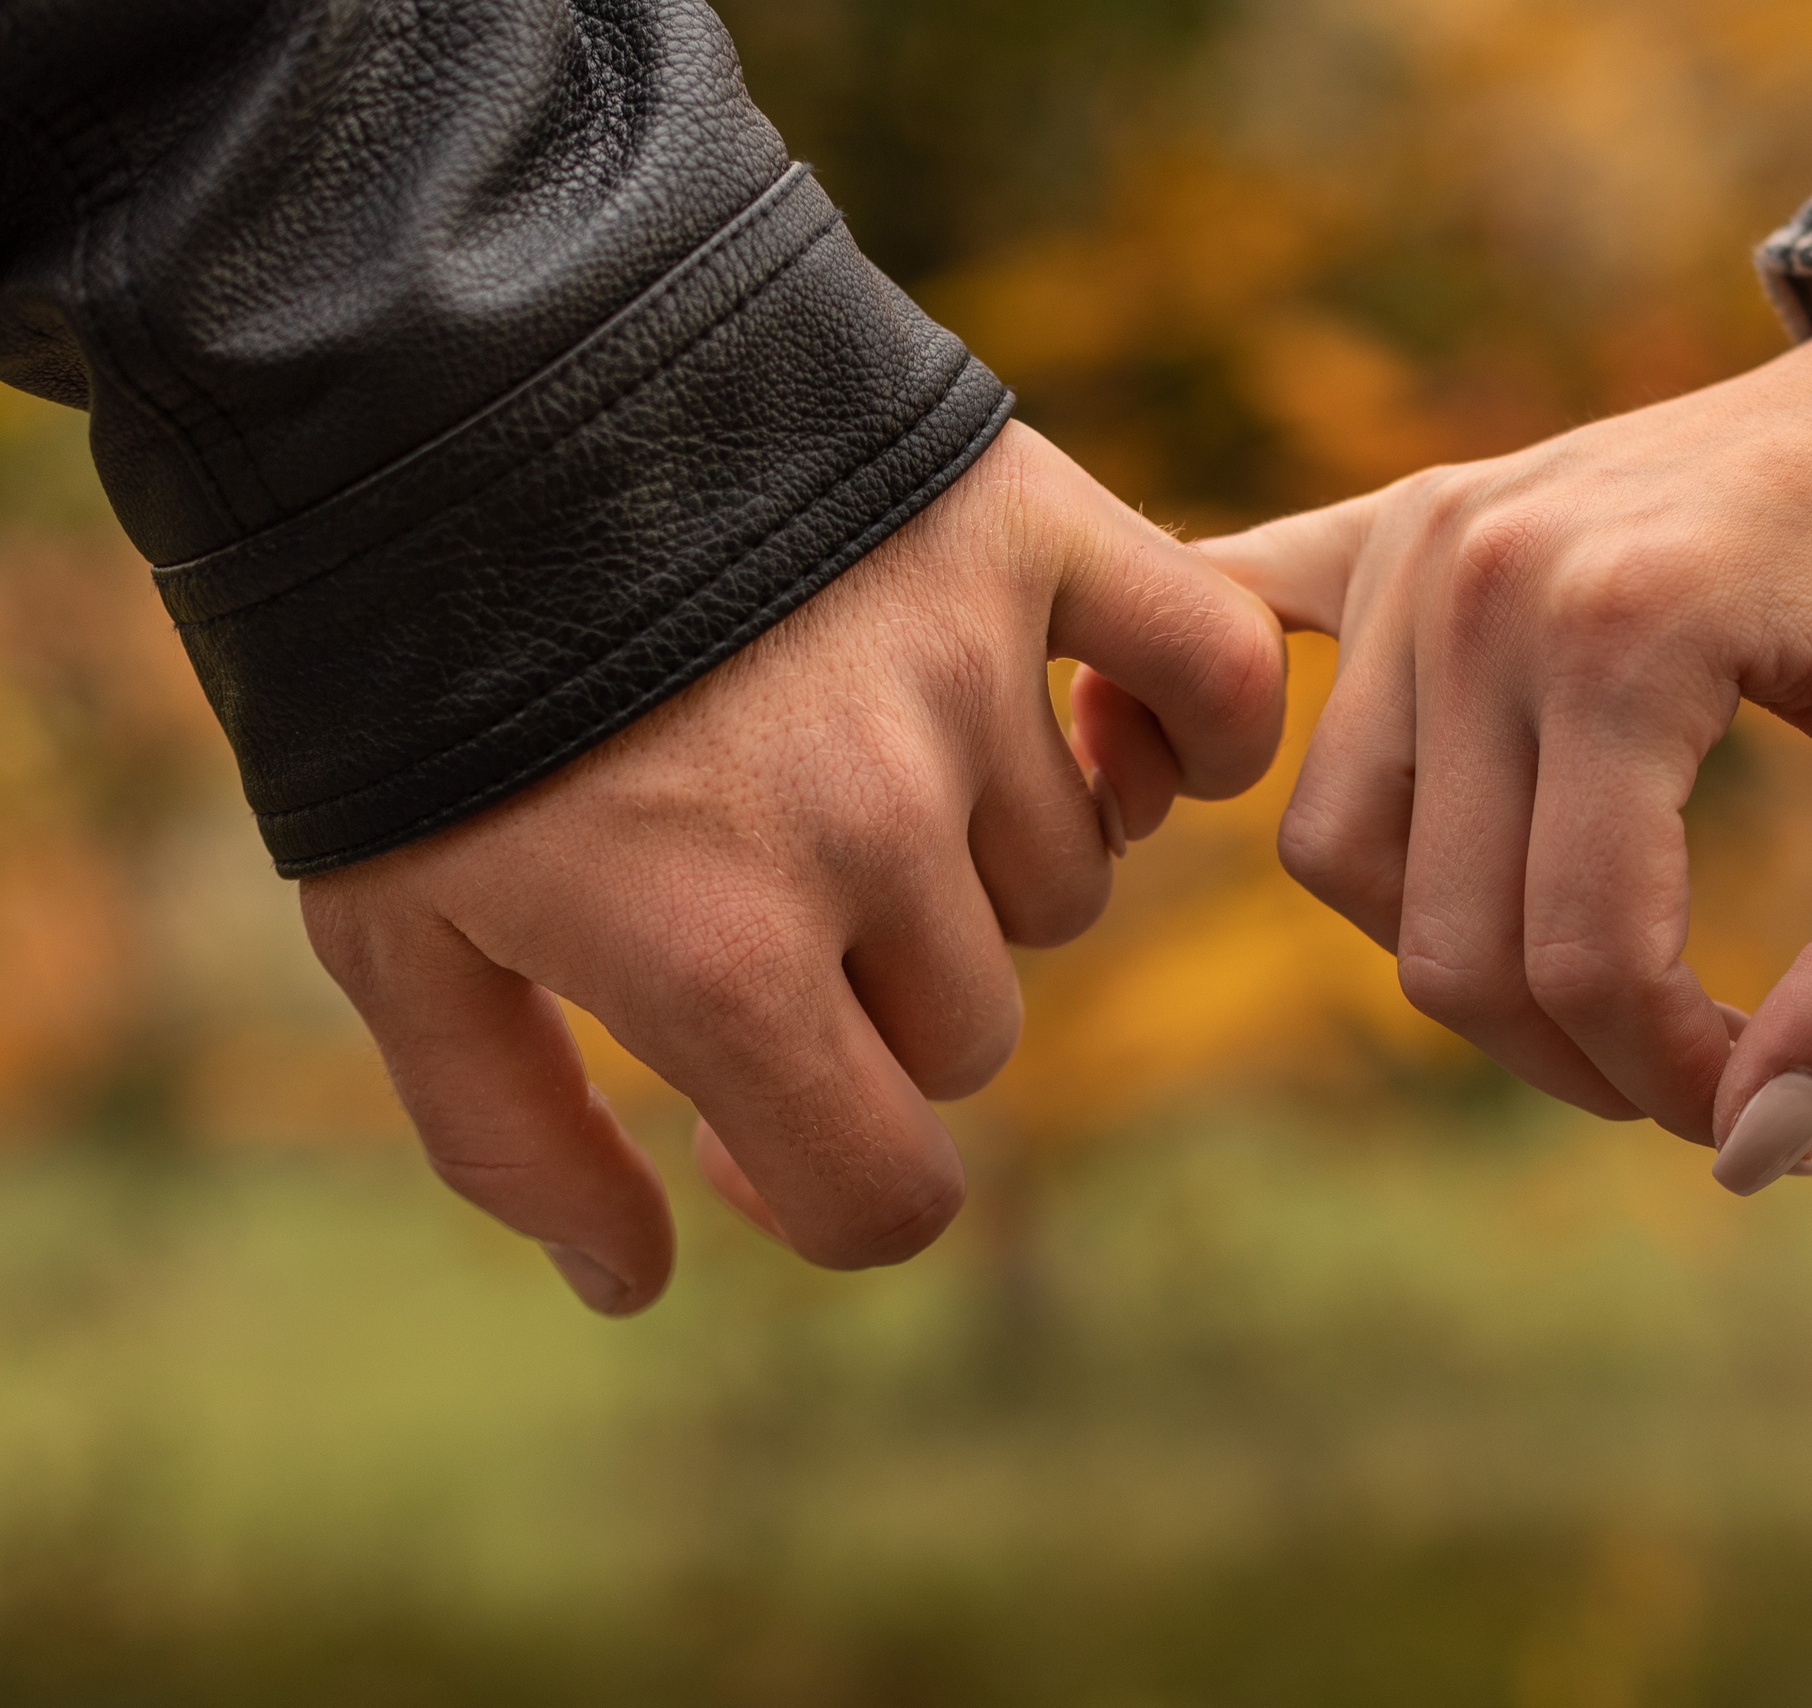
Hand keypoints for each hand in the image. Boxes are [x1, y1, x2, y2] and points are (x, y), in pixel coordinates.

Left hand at [299, 422, 1284, 1312]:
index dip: (828, 1196)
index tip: (757, 1131)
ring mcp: (963, 676)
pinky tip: (1116, 739)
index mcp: (712, 955)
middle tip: (774, 889)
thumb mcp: (398, 935)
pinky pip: (1217, 674)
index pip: (885, 1190)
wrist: (441, 385)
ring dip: (984, 858)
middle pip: (974, 1028)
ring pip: (1070, 879)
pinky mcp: (1024, 532)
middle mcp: (865, 830)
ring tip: (869, 761)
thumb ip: (515, 1138)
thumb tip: (645, 1280)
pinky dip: (1201, 729)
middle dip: (875, 999)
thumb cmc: (415, 685)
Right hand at [1197, 291, 1811, 1194]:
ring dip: (1453, 960)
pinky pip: (1236, 652)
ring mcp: (1416, 541)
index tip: (1777, 1108)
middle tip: (1702, 1070)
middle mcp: (1481, 576)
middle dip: (1574, 1056)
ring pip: (1343, 858)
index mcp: (1629, 628)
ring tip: (1592, 974)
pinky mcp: (1390, 523)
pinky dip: (1197, 732)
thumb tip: (1760, 1150)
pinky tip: (1192, 793)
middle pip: (1447, 939)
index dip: (1680, 1083)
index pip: (1584, 957)